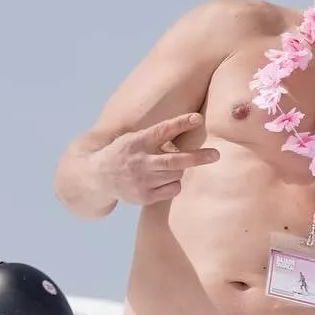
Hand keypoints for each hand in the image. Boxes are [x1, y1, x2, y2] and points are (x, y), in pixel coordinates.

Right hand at [94, 112, 219, 206]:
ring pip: (176, 175)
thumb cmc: (122, 153)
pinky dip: (175, 183)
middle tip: (216, 155)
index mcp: (139, 141)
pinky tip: (165, 179)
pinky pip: (172, 190)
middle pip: (175, 160)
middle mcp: (141, 161)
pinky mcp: (145, 196)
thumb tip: (185, 130)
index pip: (163, 131)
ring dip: (181, 169)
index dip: (181, 123)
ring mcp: (143, 181)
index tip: (197, 118)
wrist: (98, 177)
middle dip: (198, 158)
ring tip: (172, 166)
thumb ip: (155, 137)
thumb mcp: (133, 138)